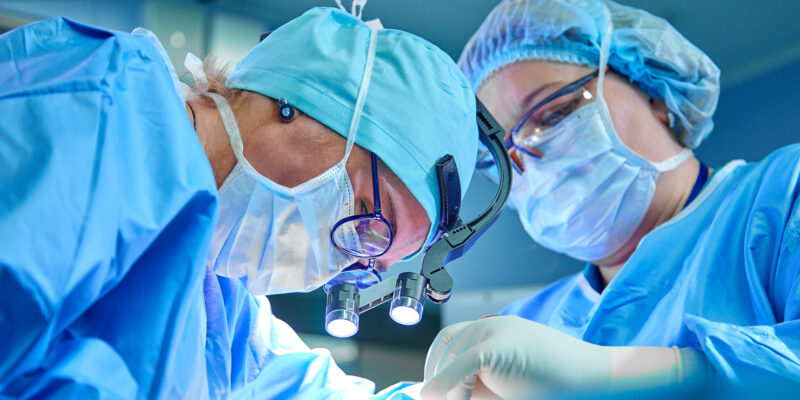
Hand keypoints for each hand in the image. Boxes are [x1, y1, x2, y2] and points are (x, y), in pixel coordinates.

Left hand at [421, 316, 707, 398]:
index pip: (448, 341)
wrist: (598, 378)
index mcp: (494, 331)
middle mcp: (492, 327)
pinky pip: (462, 366)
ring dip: (445, 385)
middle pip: (445, 348)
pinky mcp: (498, 347)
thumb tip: (431, 393)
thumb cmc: (557, 384)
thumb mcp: (506, 382)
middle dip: (437, 378)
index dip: (434, 365)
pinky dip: (449, 386)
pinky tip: (457, 399)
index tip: (428, 391)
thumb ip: (471, 383)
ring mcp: (495, 333)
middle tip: (434, 398)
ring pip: (450, 357)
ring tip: (456, 399)